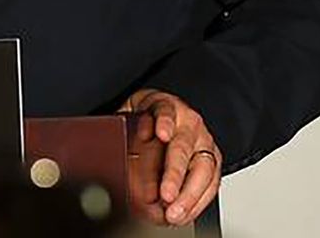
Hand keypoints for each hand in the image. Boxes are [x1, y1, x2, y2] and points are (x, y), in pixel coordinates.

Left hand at [122, 88, 220, 226]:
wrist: (170, 114)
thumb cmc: (147, 116)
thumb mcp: (131, 113)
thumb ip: (122, 127)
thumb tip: (107, 148)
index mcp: (166, 106)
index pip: (165, 111)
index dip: (164, 122)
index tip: (161, 135)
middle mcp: (188, 123)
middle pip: (183, 147)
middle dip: (175, 175)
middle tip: (165, 196)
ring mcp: (203, 141)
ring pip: (203, 169)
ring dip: (189, 195)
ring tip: (174, 213)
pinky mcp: (212, 160)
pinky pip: (211, 183)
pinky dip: (198, 201)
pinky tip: (186, 213)